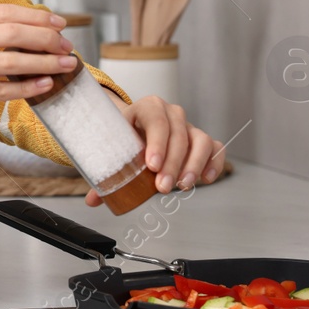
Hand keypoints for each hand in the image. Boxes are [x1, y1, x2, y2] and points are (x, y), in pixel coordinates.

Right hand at [0, 4, 77, 126]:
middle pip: (12, 32)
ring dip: (43, 63)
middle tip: (68, 44)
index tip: (58, 23)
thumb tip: (8, 32)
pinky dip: (25, 89)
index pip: (3, 12)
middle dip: (47, 38)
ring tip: (65, 65)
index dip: (36, 17)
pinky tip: (43, 88)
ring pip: (9, 61)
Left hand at [82, 94, 225, 207]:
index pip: (156, 119)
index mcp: (146, 108)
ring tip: (182, 185)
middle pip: (179, 134)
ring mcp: (188, 126)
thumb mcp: (114, 146)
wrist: (135, 127)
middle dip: (172, 163)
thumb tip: (93, 200)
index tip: (152, 166)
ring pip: (201, 141)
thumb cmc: (124, 136)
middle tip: (162, 187)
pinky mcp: (201, 140)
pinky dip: (214, 163)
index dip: (157, 142)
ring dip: (193, 165)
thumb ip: (105, 171)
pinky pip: (215, 148)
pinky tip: (206, 179)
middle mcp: (171, 113)